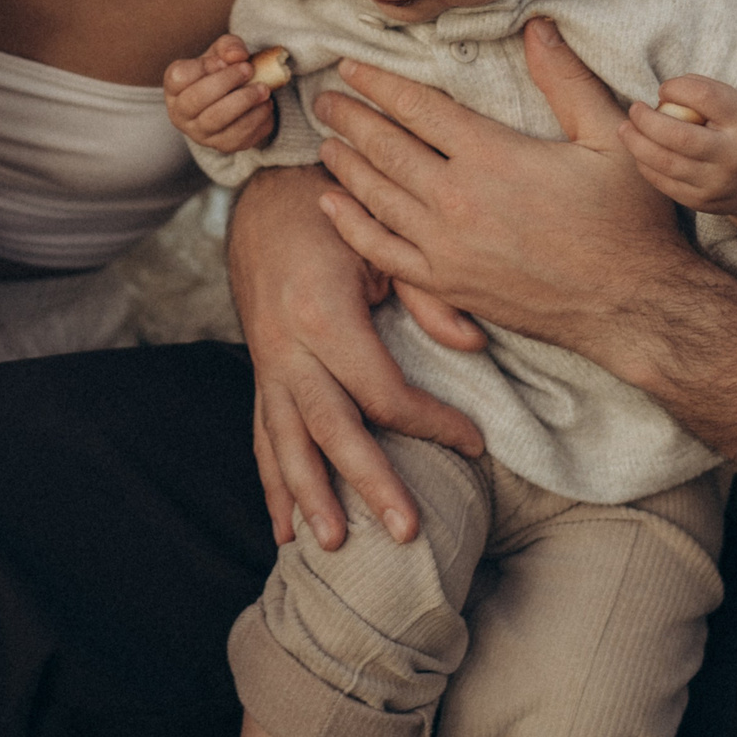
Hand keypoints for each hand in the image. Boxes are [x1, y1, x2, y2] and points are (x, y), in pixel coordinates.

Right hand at [164, 34, 276, 153]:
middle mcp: (180, 113)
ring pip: (217, 120)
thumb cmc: (220, 73)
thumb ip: (227, 46)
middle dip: (226, 82)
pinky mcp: (221, 146)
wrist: (230, 100)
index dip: (202, 67)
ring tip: (264, 89)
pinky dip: (256, 119)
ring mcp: (199, 133)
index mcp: (174, 87)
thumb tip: (237, 55)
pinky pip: (237, 136)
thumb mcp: (220, 53)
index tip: (224, 60)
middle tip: (249, 69)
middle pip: (196, 100)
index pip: (179, 77)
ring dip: (244, 102)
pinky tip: (265, 105)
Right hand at [229, 165, 484, 553]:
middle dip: (369, 483)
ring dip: (308, 496)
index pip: (382, 391)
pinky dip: (273, 481)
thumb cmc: (329, 210)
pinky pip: (263, 434)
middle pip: (331, 429)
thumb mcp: (382, 240)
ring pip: (286, 441)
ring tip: (331, 545)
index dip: (431, 422)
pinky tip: (282, 528)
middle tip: (408, 533)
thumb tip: (473, 344)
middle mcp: (287, 348)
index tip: (476, 444)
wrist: (263, 192)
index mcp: (323, 316)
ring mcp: (268, 363)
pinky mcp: (261, 370)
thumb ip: (427, 295)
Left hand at [314, 19, 704, 373]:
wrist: (631, 304)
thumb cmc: (629, 220)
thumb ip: (567, 80)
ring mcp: (447, 246)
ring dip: (345, 164)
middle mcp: (458, 198)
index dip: (379, 83)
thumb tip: (537, 27)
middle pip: (386, 147)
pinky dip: (351, 226)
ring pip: (377, 195)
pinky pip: (383, 252)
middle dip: (350, 117)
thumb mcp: (610, 139)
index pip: (417, 108)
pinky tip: (331, 206)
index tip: (350, 67)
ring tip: (325, 140)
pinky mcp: (448, 285)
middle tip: (325, 98)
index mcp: (493, 155)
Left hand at [620, 76, 736, 261]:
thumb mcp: (736, 106)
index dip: (677, 88)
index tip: (664, 89)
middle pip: (678, 136)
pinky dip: (645, 164)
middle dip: (646, 120)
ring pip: (664, 162)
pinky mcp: (702, 203)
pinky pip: (663, 182)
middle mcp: (733, 156)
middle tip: (635, 109)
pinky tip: (639, 151)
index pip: (706, 97)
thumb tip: (662, 94)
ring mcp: (717, 184)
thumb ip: (702, 93)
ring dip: (636, 142)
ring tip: (626, 128)